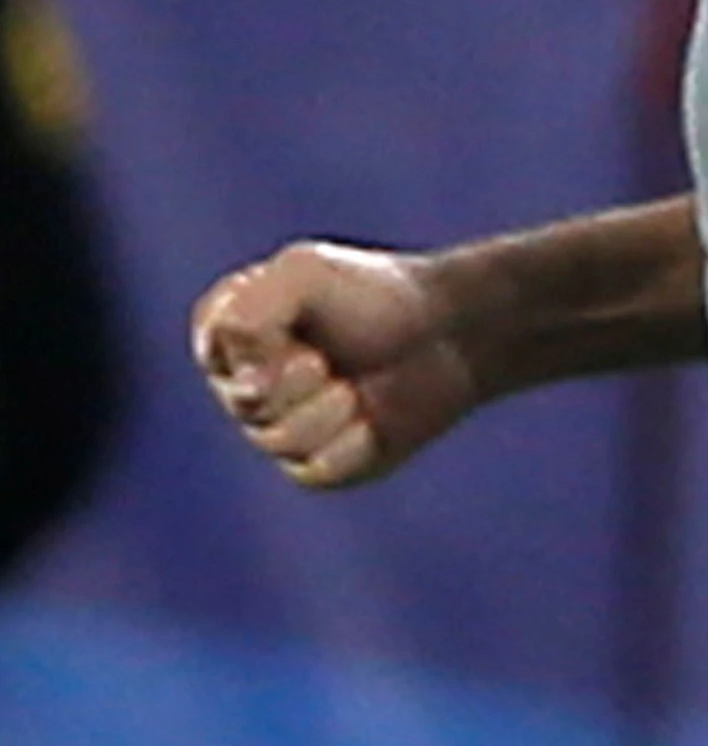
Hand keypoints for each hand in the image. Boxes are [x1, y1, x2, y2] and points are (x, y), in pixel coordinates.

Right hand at [192, 240, 478, 488]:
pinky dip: (351, 443)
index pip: (217, 347)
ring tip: (352, 389)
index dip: (265, 340)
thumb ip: (251, 311)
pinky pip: (314, 470)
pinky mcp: (316, 466)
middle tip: (328, 360)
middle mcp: (243, 384)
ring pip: (277, 440)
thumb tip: (246, 382)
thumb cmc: (377, 297)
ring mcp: (277, 428)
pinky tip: (369, 422)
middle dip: (299, 378)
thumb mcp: (306, 275)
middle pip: (246, 401)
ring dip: (330, 409)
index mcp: (228, 335)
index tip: (298, 323)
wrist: (452, 334)